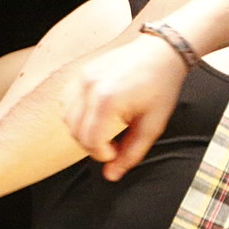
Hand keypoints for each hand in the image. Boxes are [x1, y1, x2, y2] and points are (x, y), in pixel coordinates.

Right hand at [62, 34, 186, 179]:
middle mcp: (89, 87)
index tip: (116, 152)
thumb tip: (111, 175)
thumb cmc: (161, 86)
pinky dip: (75, 115)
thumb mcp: (153, 125)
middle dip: (92, 146)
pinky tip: (95, 116)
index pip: (91, 141)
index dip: (102, 154)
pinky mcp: (80, 72)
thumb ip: (131, 153)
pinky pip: (66, 102)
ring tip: (105, 130)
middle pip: (76, 132)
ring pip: (67, 118)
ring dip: (82, 131)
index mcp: (107, 100)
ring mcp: (82, 77)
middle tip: (112, 144)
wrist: (161, 52)